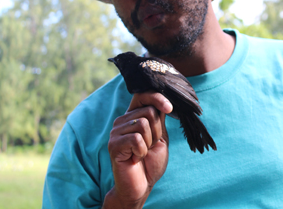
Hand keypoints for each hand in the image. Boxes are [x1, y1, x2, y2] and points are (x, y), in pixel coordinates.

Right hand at [103, 92, 172, 207]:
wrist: (142, 185)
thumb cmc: (151, 161)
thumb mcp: (160, 136)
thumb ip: (158, 119)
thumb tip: (164, 101)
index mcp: (134, 116)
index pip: (143, 96)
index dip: (157, 98)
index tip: (169, 108)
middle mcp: (123, 120)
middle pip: (149, 111)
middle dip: (157, 131)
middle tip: (150, 146)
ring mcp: (116, 131)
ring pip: (143, 124)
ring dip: (149, 142)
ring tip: (142, 152)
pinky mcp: (113, 144)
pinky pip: (136, 139)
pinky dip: (142, 151)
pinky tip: (136, 158)